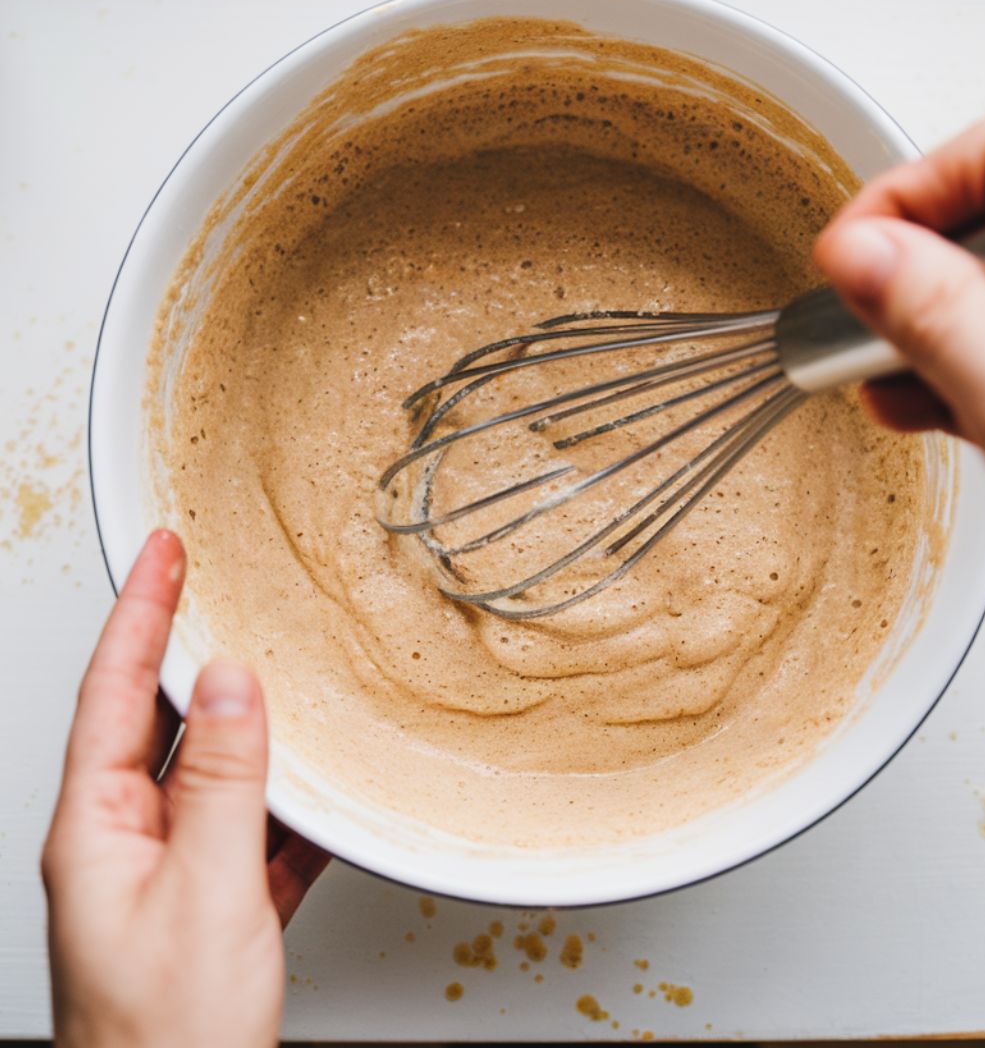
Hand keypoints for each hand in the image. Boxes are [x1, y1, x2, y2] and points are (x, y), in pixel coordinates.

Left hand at [42, 530, 329, 1047]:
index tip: (163, 550)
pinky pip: (256, 826)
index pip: (118, 691)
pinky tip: (321, 787)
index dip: (141, 611)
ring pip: (217, 771)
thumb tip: (237, 684)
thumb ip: (225, 782)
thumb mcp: (206, 893)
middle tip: (218, 584)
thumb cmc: (168, 1037)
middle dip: (192, 649)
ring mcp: (172, 872)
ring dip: (254, 723)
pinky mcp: (216, 902)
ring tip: (282, 669)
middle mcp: (126, 842)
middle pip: (163, 721)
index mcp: (98, 830)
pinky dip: (290, 798)